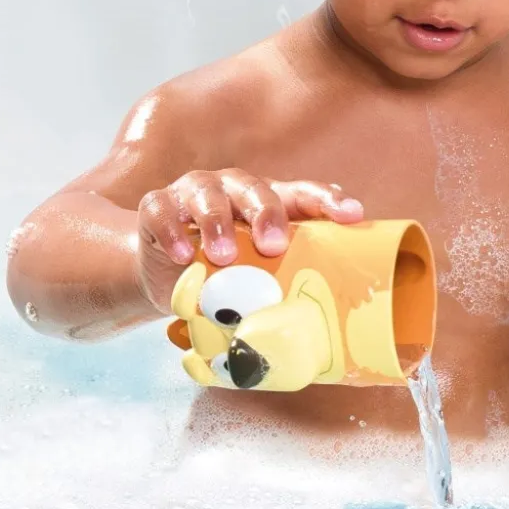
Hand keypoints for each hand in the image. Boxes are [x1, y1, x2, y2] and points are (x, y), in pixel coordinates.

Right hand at [135, 169, 362, 311]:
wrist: (163, 272)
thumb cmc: (223, 271)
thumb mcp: (257, 274)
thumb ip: (284, 280)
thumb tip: (324, 320)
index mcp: (267, 200)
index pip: (303, 193)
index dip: (328, 201)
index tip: (352, 216)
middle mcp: (233, 188)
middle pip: (254, 189)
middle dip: (267, 214)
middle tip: (274, 245)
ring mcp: (193, 193)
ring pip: (207, 195)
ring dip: (217, 223)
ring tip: (224, 255)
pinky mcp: (157, 206)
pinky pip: (161, 211)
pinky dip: (172, 231)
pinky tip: (181, 255)